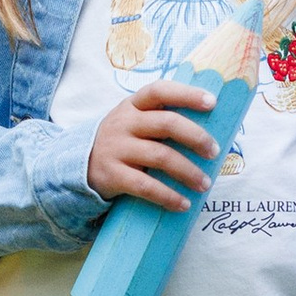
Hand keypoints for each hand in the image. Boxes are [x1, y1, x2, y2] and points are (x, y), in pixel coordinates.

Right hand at [86, 77, 218, 211]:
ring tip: (204, 184)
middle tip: (215, 152)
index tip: (213, 102)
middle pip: (166, 123)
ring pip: (160, 156)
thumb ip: (162, 120)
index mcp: (133, 105)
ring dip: (188, 171)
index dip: (187, 94)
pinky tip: (183, 204)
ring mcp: (116, 148)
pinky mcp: (112, 175)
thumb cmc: (123, 141)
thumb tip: (209, 133)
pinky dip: (168, 196)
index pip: (160, 91)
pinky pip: (145, 186)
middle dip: (196, 137)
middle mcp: (124, 123)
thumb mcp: (135, 122)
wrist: (80, 163)